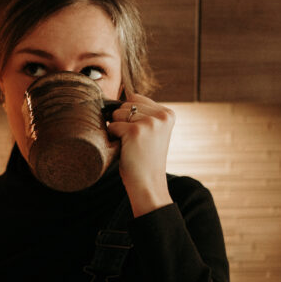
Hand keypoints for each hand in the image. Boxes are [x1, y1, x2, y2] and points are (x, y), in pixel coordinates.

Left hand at [107, 92, 174, 215]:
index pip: (136, 98)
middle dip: (123, 121)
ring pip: (118, 113)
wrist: (147, 183)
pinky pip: (112, 126)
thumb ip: (143, 113)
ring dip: (118, 129)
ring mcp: (150, 122)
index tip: (138, 133)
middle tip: (135, 142)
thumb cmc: (145, 159)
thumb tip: (114, 100)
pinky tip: (126, 149)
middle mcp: (162, 115)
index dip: (129, 114)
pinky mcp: (135, 131)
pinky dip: (113, 137)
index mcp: (168, 114)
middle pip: (126, 104)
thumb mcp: (152, 131)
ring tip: (131, 145)